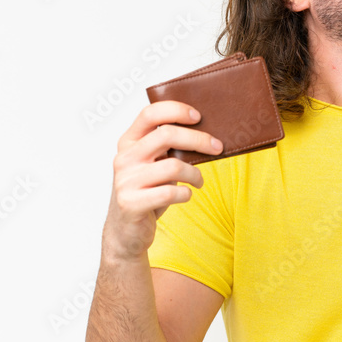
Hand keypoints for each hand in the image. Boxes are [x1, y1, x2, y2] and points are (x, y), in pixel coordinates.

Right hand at [102, 100, 224, 261]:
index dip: (176, 110)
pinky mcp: (131, 203)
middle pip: (167, 135)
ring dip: (195, 174)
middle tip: (217, 147)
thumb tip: (206, 132)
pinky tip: (186, 195)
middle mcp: (124, 158)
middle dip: (199, 139)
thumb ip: (167, 148)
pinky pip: (170, 193)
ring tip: (199, 181)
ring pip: (174, 166)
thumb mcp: (153, 164)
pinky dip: (186, 194)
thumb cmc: (147, 191)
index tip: (198, 116)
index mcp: (128, 142)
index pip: (150, 114)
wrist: (125, 231)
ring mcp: (126, 181)